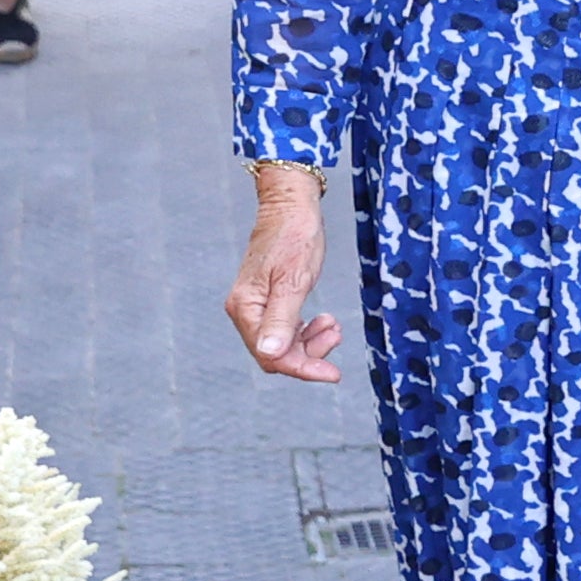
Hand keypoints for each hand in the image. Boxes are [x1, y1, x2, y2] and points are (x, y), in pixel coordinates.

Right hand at [227, 169, 341, 380]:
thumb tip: (270, 354)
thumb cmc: (295, 237)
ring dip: (311, 341)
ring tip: (334, 326)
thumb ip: (282, 320)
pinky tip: (324, 321)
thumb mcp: (294, 280)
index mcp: (245, 308)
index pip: (270, 355)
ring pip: (283, 343)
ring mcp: (255, 305)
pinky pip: (286, 328)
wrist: (291, 206)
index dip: (302, 368)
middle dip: (308, 354)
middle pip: (275, 353)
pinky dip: (306, 330)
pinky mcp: (268, 299)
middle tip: (336, 335)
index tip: (333, 374)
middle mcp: (245, 310)